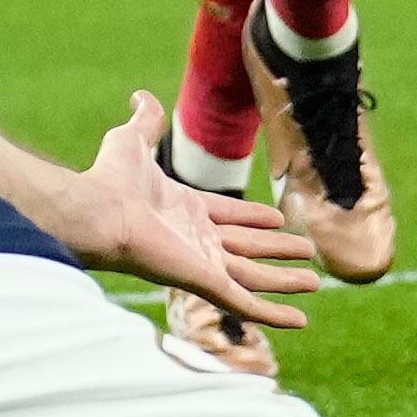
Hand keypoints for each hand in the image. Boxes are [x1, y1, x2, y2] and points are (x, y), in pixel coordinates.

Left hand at [63, 91, 319, 332]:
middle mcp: (195, 240)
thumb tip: (140, 95)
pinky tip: (299, 321)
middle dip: (276, 251)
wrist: (100, 210)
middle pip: (246, 247)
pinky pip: (246, 303)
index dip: (252, 217)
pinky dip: (273, 315)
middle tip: (306, 250)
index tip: (278, 219)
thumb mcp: (132, 140)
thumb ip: (145, 121)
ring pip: (254, 276)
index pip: (227, 216)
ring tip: (315, 282)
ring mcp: (202, 263)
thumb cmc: (110, 178)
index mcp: (183, 210)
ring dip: (285, 281)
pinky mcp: (205, 282)